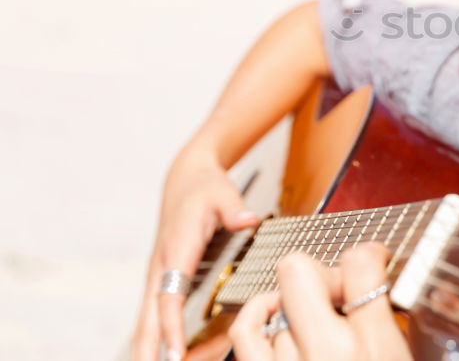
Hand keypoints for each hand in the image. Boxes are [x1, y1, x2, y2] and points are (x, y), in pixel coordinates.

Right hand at [130, 144, 259, 360]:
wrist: (185, 179)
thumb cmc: (204, 188)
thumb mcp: (223, 193)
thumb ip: (234, 209)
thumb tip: (247, 221)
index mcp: (176, 250)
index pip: (168, 296)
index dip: (170, 326)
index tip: (174, 353)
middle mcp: (162, 268)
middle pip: (148, 319)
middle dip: (150, 352)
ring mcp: (159, 276)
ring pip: (148, 322)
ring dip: (153, 349)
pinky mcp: (164, 280)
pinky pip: (158, 315)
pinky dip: (161, 338)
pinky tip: (175, 357)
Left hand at [229, 243, 412, 360]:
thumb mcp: (404, 359)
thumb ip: (400, 328)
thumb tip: (401, 292)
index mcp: (375, 346)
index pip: (360, 263)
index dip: (370, 253)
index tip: (373, 260)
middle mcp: (327, 352)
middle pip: (299, 270)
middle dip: (320, 272)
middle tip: (339, 291)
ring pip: (277, 304)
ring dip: (298, 310)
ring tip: (319, 326)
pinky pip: (245, 330)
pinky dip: (258, 314)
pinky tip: (276, 316)